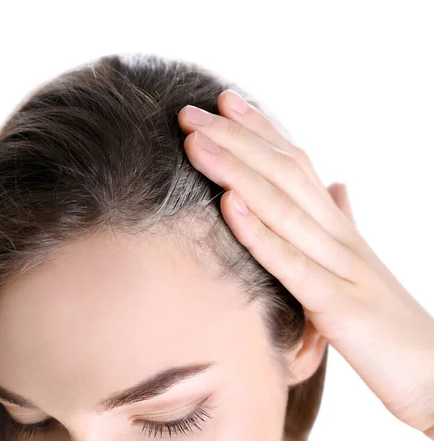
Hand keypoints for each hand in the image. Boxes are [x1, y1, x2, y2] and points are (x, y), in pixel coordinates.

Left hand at [177, 91, 433, 438]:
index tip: (224, 101)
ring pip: (282, 206)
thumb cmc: (389, 322)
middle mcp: (337, 236)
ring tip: (196, 142)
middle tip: (190, 112)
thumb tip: (337, 186)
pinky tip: (228, 204)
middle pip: (283, 172)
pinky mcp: (338, 305)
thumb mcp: (358, 266)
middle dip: (234, 138)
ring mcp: (339, 266)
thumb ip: (342, 224)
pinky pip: (291, 263)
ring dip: (235, 171)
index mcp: (337, 227)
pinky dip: (258, 232)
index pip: (295, 163)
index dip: (260, 129)